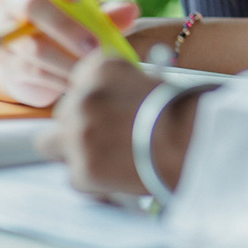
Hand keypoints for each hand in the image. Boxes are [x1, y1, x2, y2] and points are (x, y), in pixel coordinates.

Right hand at [0, 0, 138, 106]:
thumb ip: (107, 13)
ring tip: (91, 69)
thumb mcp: (86, 17)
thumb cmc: (66, 29)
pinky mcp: (4, 63)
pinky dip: (59, 78)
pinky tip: (78, 82)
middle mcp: (12, 1)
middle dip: (66, 27)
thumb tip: (131, 9)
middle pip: (33, 6)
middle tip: (94, 46)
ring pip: (33, 47)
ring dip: (66, 60)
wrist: (36, 62)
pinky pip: (32, 71)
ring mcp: (4, 33)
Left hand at [43, 52, 199, 197]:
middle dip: (81, 123)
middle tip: (107, 135)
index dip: (94, 94)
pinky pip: (73, 176)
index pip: (79, 77)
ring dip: (73, 150)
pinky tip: (115, 177)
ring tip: (103, 158)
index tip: (108, 106)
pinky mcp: (82, 170)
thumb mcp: (150, 80)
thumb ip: (119, 87)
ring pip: (52, 143)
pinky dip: (90, 179)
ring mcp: (78, 135)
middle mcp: (83, 97)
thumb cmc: (183, 112)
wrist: (195, 144)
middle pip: (64, 110)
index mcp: (101, 67)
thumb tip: (109, 103)